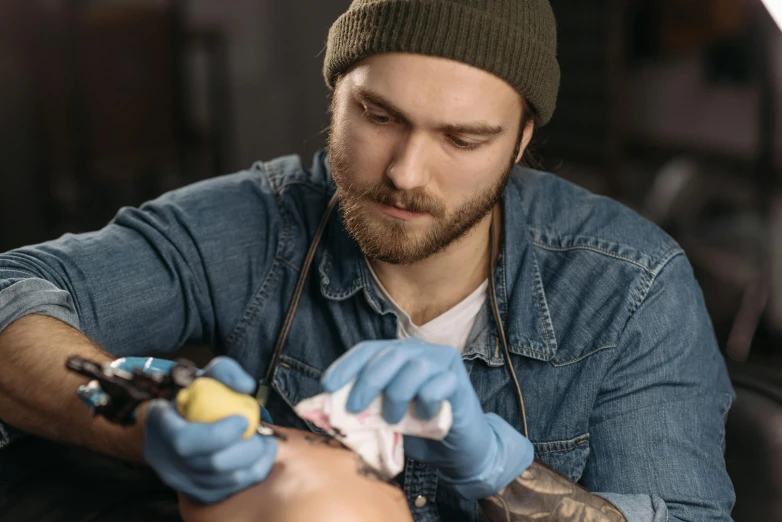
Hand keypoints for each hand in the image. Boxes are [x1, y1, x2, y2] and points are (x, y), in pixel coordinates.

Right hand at [143, 356, 277, 502]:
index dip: (218, 435)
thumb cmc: (195, 396)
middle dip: (244, 451)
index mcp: (160, 424)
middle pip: (208, 464)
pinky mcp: (192, 491)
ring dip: (251, 464)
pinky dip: (248, 476)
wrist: (180, 421)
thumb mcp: (206, 375)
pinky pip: (224, 491)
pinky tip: (260, 459)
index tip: (243, 421)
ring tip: (265, 445)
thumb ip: (226, 371)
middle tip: (262, 436)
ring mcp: (177, 478)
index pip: (185, 441)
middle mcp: (164, 457)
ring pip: (220, 482)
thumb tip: (246, 385)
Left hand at [321, 338, 533, 499]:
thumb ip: (361, 407)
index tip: (328, 385)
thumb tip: (324, 409)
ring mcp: (441, 362)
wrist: (457, 451)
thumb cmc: (417, 431)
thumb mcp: (382, 418)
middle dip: (367, 382)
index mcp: (397, 354)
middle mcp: (419, 351)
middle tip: (354, 409)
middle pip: (389, 355)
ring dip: (396, 396)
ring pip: (413, 367)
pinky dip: (424, 403)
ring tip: (392, 420)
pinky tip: (424, 416)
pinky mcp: (458, 380)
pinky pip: (436, 385)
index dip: (346, 365)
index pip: (368, 350)